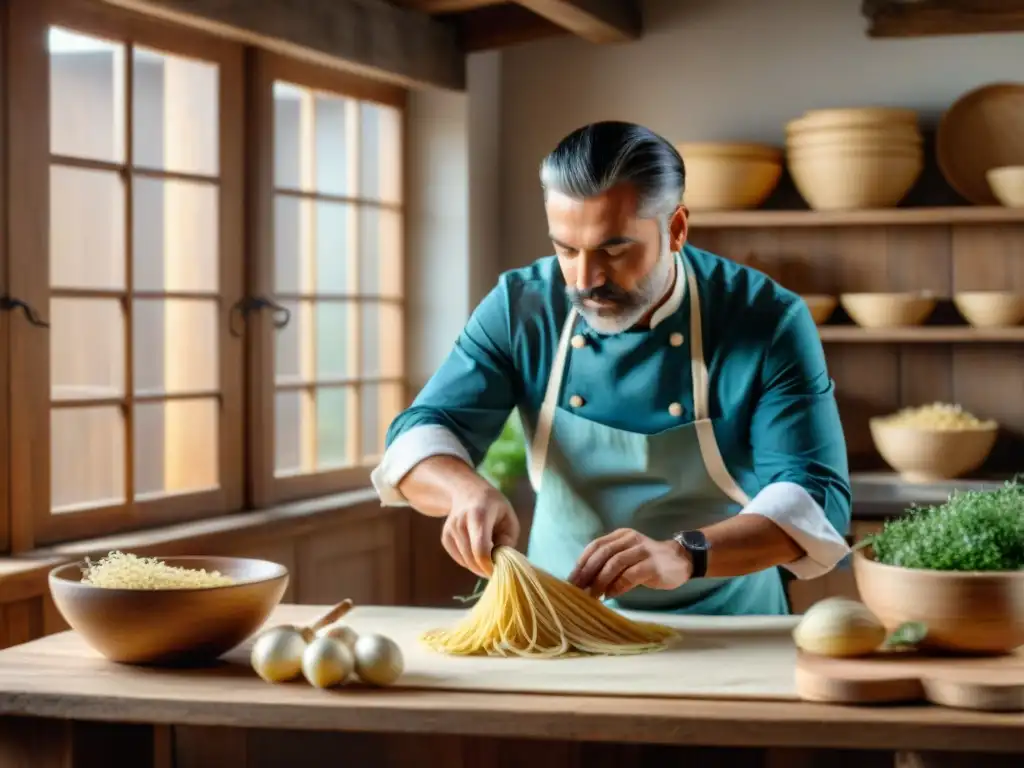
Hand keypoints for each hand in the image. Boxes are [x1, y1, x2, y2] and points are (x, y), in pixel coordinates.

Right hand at [441, 485, 519, 577]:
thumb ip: (508, 540)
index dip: (489, 565)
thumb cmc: (494, 507)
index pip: (481, 549)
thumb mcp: (509, 518)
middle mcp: (461, 523)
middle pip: (471, 558)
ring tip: (489, 554)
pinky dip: (470, 561)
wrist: (468, 492)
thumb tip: (498, 559)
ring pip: (465, 561)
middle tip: (497, 567)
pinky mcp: (445, 538)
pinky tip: (477, 551)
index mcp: (479, 515)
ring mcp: (450, 530)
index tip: (498, 571)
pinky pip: (459, 559)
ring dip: (479, 565)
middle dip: (485, 568)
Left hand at [568, 529, 692, 598]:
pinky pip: (630, 576)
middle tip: (577, 590)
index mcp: (621, 535)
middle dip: (587, 573)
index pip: (595, 545)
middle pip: (603, 554)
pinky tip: (609, 596)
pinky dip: (617, 587)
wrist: (682, 560)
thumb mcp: (627, 555)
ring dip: (600, 581)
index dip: (582, 562)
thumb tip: (585, 582)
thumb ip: (609, 562)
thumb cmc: (648, 561)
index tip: (571, 580)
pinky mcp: (653, 565)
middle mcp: (630, 539)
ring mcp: (643, 551)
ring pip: (615, 564)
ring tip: (592, 596)